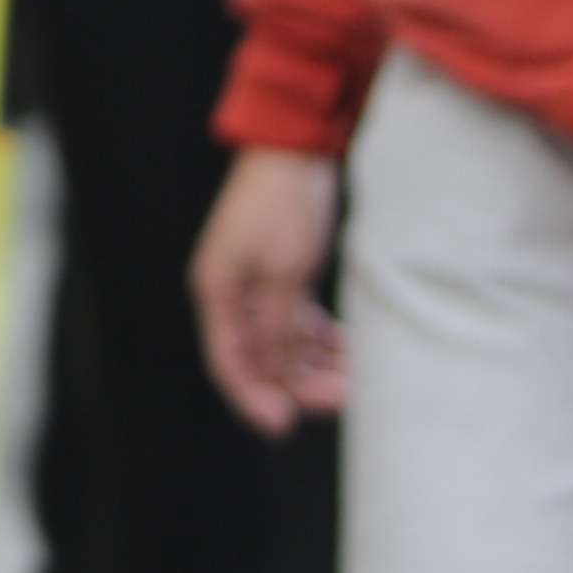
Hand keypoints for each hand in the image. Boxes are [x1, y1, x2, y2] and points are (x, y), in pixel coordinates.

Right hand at [190, 148, 352, 435]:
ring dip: (315, 364)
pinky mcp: (283, 274)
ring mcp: (258, 284)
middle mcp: (232, 293)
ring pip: (284, 343)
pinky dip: (321, 340)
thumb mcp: (285, 271)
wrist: (298, 147)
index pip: (229, 362)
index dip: (255, 397)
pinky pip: (299, 322)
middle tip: (341, 397)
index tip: (286, 424)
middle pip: (261, 357)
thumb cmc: (284, 203)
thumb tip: (278, 380)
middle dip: (298, 382)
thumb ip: (279, 329)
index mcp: (217, 290)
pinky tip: (350, 352)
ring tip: (354, 377)